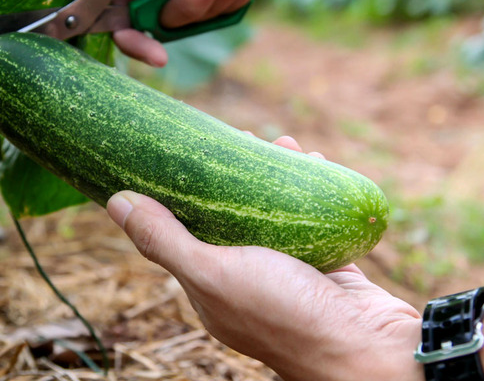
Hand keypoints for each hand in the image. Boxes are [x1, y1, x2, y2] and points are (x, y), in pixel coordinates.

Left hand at [105, 136, 423, 380]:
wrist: (368, 348)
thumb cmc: (284, 313)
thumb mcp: (214, 273)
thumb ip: (165, 240)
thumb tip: (115, 201)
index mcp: (212, 289)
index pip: (186, 231)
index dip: (184, 192)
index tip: (187, 151)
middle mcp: (247, 280)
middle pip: (233, 217)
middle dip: (235, 177)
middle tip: (241, 136)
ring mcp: (289, 272)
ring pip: (276, 215)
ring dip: (276, 178)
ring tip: (280, 143)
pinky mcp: (326, 265)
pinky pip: (313, 219)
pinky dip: (311, 191)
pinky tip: (314, 163)